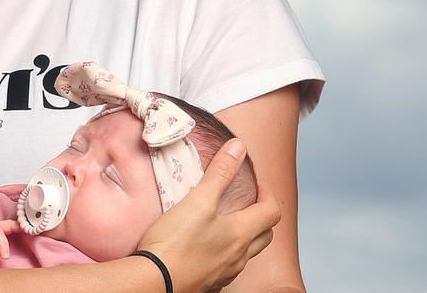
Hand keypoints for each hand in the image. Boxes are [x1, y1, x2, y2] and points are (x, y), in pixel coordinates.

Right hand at [136, 139, 280, 292]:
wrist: (154, 282)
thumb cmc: (175, 242)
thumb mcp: (198, 200)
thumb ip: (220, 173)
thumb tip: (239, 147)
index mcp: (241, 234)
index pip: (272, 211)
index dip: (267, 192)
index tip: (254, 182)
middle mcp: (239, 256)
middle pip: (265, 235)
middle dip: (260, 215)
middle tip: (245, 201)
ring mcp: (226, 273)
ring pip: (247, 253)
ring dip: (244, 235)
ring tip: (224, 222)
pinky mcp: (210, 284)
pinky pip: (227, 267)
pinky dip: (225, 253)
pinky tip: (206, 246)